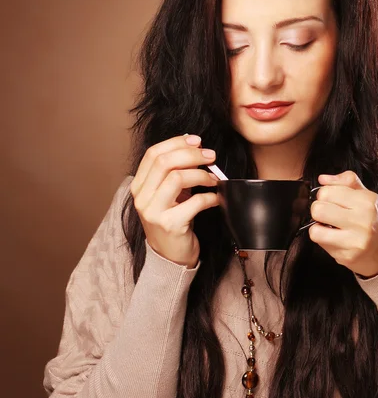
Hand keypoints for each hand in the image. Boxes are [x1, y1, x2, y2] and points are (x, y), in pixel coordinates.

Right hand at [129, 134, 218, 267]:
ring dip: (201, 174)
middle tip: (211, 156)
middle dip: (192, 154)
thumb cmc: (174, 219)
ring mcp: (154, 213)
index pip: (153, 154)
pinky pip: (195, 202)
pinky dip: (210, 197)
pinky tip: (217, 198)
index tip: (197, 141)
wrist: (170, 256)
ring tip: (214, 179)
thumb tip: (194, 144)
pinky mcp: (170, 225)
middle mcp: (142, 198)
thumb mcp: (168, 193)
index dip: (176, 143)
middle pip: (164, 162)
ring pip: (177, 178)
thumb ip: (174, 171)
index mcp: (139, 186)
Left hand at [309, 171, 377, 277]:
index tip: (330, 199)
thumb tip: (323, 179)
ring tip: (328, 227)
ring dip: (318, 228)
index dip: (323, 195)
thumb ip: (346, 182)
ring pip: (315, 231)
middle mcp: (362, 220)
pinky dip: (325, 240)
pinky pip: (322, 245)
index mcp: (366, 201)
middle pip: (318, 210)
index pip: (326, 192)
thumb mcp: (368, 196)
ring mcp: (355, 241)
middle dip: (318, 210)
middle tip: (326, 213)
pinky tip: (336, 238)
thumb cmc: (377, 222)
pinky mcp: (348, 256)